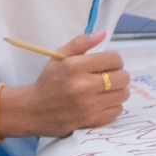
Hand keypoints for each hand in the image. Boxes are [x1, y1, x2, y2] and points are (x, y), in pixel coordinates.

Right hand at [11, 33, 128, 135]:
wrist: (32, 111)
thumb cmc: (48, 82)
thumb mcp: (59, 58)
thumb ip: (80, 43)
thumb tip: (103, 34)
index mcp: (75, 67)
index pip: (114, 59)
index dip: (113, 61)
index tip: (106, 65)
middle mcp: (83, 86)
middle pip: (123, 77)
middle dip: (118, 75)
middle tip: (107, 78)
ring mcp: (89, 106)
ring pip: (123, 94)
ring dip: (117, 91)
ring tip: (104, 91)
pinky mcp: (92, 121)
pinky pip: (117, 111)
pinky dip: (113, 106)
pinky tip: (101, 103)